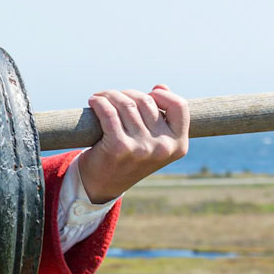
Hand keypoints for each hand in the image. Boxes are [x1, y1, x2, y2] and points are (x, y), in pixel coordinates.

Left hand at [77, 84, 188, 203]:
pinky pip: (109, 112)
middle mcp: (162, 147)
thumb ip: (162, 118)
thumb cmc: (129, 157)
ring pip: (126, 104)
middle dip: (128, 94)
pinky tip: (94, 101)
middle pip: (147, 101)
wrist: (103, 185)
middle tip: (114, 97)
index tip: (148, 94)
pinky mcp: (118, 147)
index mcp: (178, 145)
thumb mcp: (154, 141)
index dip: (163, 95)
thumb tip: (161, 87)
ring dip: (110, 95)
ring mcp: (141, 148)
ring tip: (101, 98)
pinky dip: (99, 102)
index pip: (179, 106)